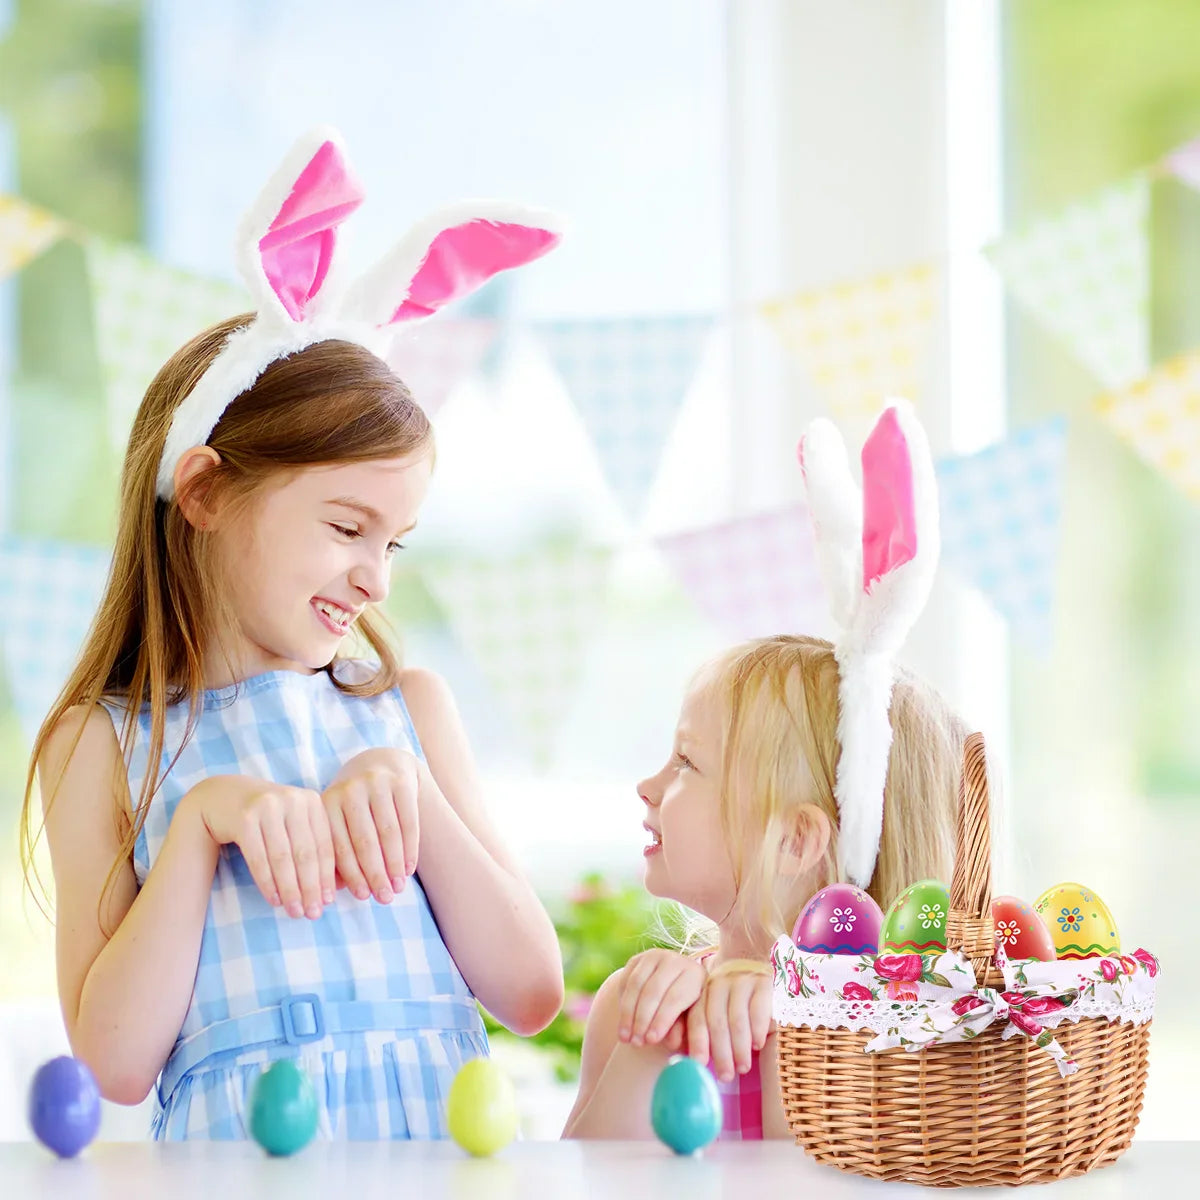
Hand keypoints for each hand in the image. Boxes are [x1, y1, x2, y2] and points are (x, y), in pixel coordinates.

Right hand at [184, 774, 333, 919]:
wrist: (222, 797)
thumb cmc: (266, 817)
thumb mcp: (292, 822)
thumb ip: (310, 845)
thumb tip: (328, 891)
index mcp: (311, 800)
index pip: (324, 844)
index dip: (327, 875)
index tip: (329, 901)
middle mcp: (292, 799)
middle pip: (305, 853)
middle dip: (310, 888)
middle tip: (313, 913)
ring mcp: (267, 806)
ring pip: (282, 858)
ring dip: (290, 890)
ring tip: (295, 912)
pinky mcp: (244, 818)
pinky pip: (259, 858)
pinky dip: (267, 882)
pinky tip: (274, 900)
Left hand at [322, 747, 421, 905]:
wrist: (381, 764)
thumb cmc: (356, 807)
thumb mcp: (340, 821)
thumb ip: (337, 852)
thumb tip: (338, 891)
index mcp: (326, 803)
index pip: (338, 846)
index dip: (352, 874)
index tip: (363, 898)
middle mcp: (349, 789)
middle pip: (364, 841)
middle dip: (376, 874)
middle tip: (385, 899)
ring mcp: (376, 783)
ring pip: (388, 833)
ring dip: (395, 864)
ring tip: (399, 887)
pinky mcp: (401, 781)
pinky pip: (408, 821)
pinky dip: (410, 848)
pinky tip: (410, 868)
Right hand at [616, 949, 706, 1047]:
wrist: (673, 990)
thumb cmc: (686, 1012)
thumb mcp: (689, 1022)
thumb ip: (682, 1030)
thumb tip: (672, 1043)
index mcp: (695, 975)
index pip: (675, 998)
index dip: (662, 1020)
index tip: (651, 1041)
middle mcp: (675, 960)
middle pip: (653, 990)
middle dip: (642, 1019)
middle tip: (636, 1042)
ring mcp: (654, 956)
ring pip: (636, 985)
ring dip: (627, 1014)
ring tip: (625, 1037)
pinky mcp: (637, 959)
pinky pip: (625, 981)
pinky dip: (621, 1003)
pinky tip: (622, 1023)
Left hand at [686, 960, 772, 1082]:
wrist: (753, 951)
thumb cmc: (731, 991)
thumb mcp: (714, 1000)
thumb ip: (706, 1023)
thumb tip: (696, 1059)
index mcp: (703, 990)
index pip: (697, 1018)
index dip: (698, 1042)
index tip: (699, 1065)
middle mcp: (720, 984)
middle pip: (717, 1022)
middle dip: (720, 1052)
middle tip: (725, 1076)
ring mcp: (742, 981)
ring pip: (737, 1018)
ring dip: (739, 1047)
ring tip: (742, 1068)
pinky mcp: (764, 982)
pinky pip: (759, 1007)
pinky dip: (757, 1028)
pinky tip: (757, 1045)